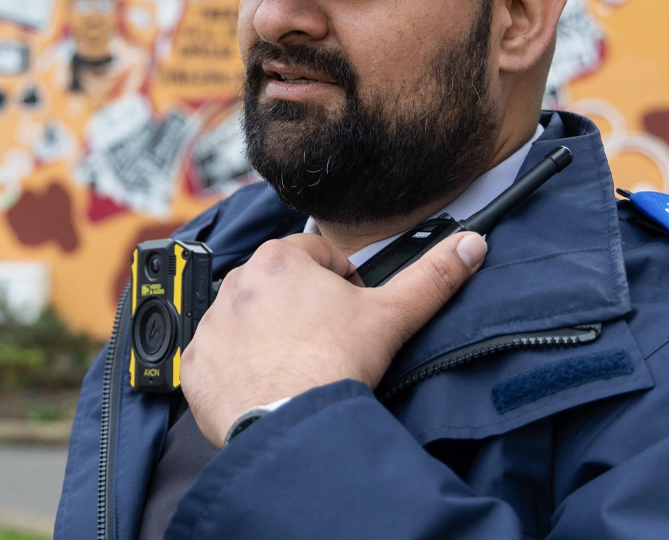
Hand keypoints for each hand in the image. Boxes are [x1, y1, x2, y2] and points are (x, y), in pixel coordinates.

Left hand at [180, 229, 487, 446]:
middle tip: (327, 338)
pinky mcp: (196, 363)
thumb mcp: (392, 314)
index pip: (317, 253)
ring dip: (269, 330)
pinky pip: (217, 353)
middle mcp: (238, 282)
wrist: (292, 424)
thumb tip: (472, 244)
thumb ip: (433, 274)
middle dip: (302, 303)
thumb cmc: (336, 362)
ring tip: (298, 362)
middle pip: (280, 282)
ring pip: (248, 315)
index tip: (350, 309)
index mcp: (281, 258)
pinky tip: (266, 382)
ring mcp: (212, 323)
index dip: (341, 280)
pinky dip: (238, 364)